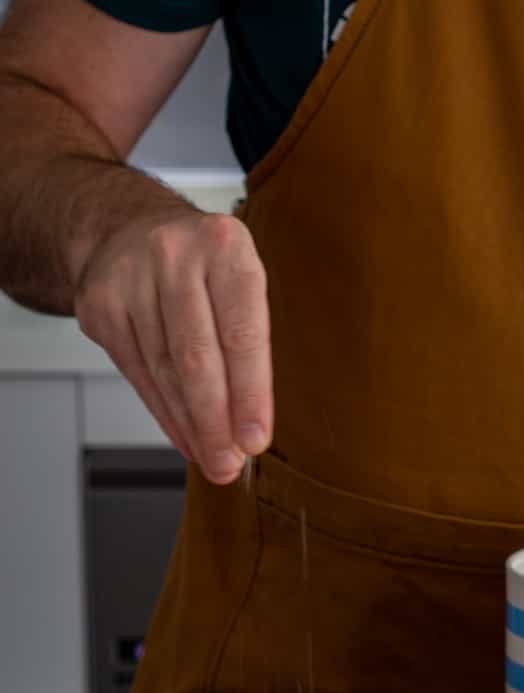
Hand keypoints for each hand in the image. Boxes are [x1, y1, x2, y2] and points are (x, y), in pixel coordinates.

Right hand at [75, 211, 272, 484]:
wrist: (126, 228)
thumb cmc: (200, 263)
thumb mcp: (238, 277)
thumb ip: (248, 338)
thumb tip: (252, 422)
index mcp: (225, 245)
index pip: (241, 332)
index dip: (250, 392)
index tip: (256, 438)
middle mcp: (175, 256)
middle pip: (196, 356)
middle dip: (215, 420)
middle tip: (229, 463)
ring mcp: (130, 278)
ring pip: (164, 370)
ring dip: (190, 424)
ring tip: (211, 458)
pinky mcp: (100, 305)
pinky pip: (136, 372)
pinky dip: (163, 411)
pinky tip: (183, 435)